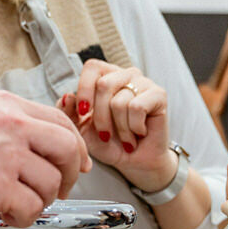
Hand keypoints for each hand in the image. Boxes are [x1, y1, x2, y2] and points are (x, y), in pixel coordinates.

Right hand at [0, 91, 90, 226]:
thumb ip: (3, 126)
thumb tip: (26, 147)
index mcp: (7, 106)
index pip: (60, 122)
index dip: (74, 147)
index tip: (75, 163)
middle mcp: (13, 126)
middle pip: (68, 149)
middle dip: (69, 175)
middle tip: (57, 190)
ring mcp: (8, 155)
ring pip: (51, 183)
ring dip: (40, 201)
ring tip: (18, 206)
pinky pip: (31, 208)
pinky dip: (24, 218)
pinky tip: (7, 216)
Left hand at [58, 60, 175, 189]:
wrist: (134, 162)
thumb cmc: (108, 142)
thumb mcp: (81, 129)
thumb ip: (69, 112)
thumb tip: (68, 96)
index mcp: (105, 76)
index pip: (92, 67)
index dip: (85, 89)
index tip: (84, 113)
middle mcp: (125, 74)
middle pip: (103, 84)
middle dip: (100, 117)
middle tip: (106, 135)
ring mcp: (143, 82)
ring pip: (119, 101)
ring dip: (120, 129)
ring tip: (126, 138)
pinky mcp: (159, 94)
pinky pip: (137, 107)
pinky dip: (134, 127)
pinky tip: (139, 132)